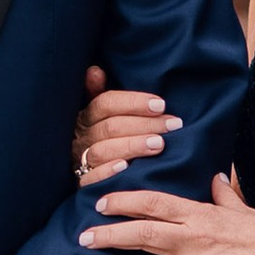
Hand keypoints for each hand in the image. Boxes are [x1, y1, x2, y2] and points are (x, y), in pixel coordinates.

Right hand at [72, 61, 177, 188]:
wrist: (95, 176)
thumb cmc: (109, 140)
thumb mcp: (105, 115)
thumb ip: (100, 93)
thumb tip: (94, 70)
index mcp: (86, 117)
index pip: (105, 103)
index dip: (133, 102)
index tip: (161, 104)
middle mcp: (81, 138)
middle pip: (110, 127)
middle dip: (144, 124)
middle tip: (173, 125)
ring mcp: (80, 161)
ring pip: (102, 150)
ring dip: (132, 146)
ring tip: (159, 145)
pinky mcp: (83, 184)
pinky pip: (91, 178)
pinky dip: (108, 172)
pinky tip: (126, 168)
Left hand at [79, 171, 254, 254]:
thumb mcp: (246, 207)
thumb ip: (224, 194)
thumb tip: (215, 179)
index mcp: (203, 215)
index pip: (155, 204)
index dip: (125, 201)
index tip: (102, 203)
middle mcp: (198, 242)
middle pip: (145, 236)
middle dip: (111, 238)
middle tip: (84, 240)